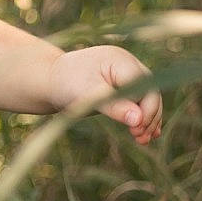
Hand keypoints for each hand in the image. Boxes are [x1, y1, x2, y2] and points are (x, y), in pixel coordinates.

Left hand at [47, 45, 161, 144]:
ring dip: (148, 119)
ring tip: (142, 140)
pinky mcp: (123, 86)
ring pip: (148, 98)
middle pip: (150, 92)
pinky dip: (143, 117)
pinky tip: (146, 134)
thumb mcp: (89, 96)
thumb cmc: (67, 84)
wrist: (51, 80)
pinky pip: (140, 101)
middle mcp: (128, 64)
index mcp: (120, 60)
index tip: (137, 130)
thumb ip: (114, 107)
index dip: (145, 109)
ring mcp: (127, 74)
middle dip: (149, 116)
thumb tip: (138, 120)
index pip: (144, 86)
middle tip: (140, 138)